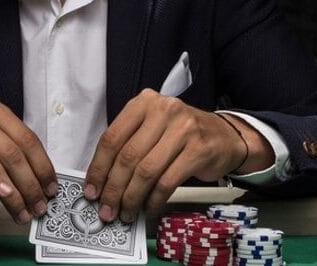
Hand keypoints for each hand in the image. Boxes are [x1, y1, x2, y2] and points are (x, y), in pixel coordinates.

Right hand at [0, 97, 57, 223]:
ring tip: (23, 211)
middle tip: (40, 206)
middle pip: (14, 153)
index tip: (51, 188)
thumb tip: (36, 181)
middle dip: (32, 184)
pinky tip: (4, 195)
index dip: (43, 165)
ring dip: (15, 192)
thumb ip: (6, 151)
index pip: (27, 138)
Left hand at [83, 88, 271, 222]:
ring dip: (132, 198)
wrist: (224, 136)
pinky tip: (148, 209)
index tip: (91, 190)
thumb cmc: (181, 134)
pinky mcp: (198, 150)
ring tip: (126, 213)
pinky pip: (167, 182)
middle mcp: (163, 111)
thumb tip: (102, 180)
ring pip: (146, 171)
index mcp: (144, 102)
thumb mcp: (152, 127)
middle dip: (113, 188)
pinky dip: (154, 200)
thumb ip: (129, 144)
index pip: (112, 137)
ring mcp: (183, 129)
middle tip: (106, 209)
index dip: (98, 168)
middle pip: (127, 156)